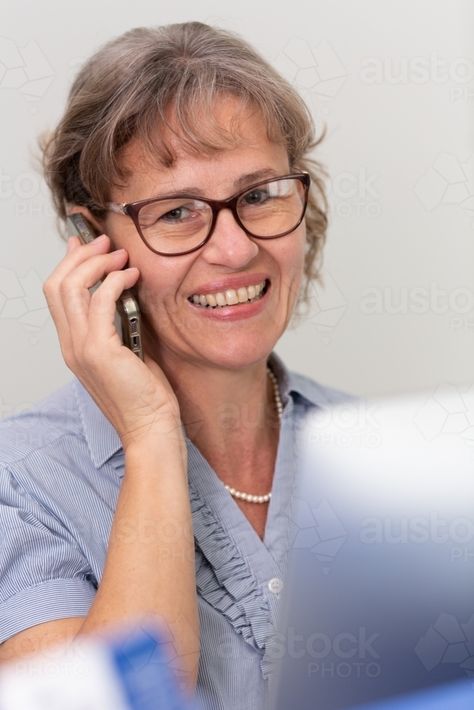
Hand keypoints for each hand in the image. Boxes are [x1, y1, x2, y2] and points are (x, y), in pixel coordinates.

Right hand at [43, 234, 181, 449]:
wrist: (150, 429)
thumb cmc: (144, 395)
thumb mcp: (127, 353)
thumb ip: (118, 324)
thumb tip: (124, 293)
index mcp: (74, 346)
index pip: (57, 294)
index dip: (69, 264)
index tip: (86, 244)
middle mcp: (71, 346)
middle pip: (57, 284)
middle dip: (80, 256)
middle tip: (106, 242)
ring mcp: (81, 349)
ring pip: (71, 287)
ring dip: (97, 263)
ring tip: (121, 255)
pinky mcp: (100, 351)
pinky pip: (99, 302)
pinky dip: (115, 281)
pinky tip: (132, 276)